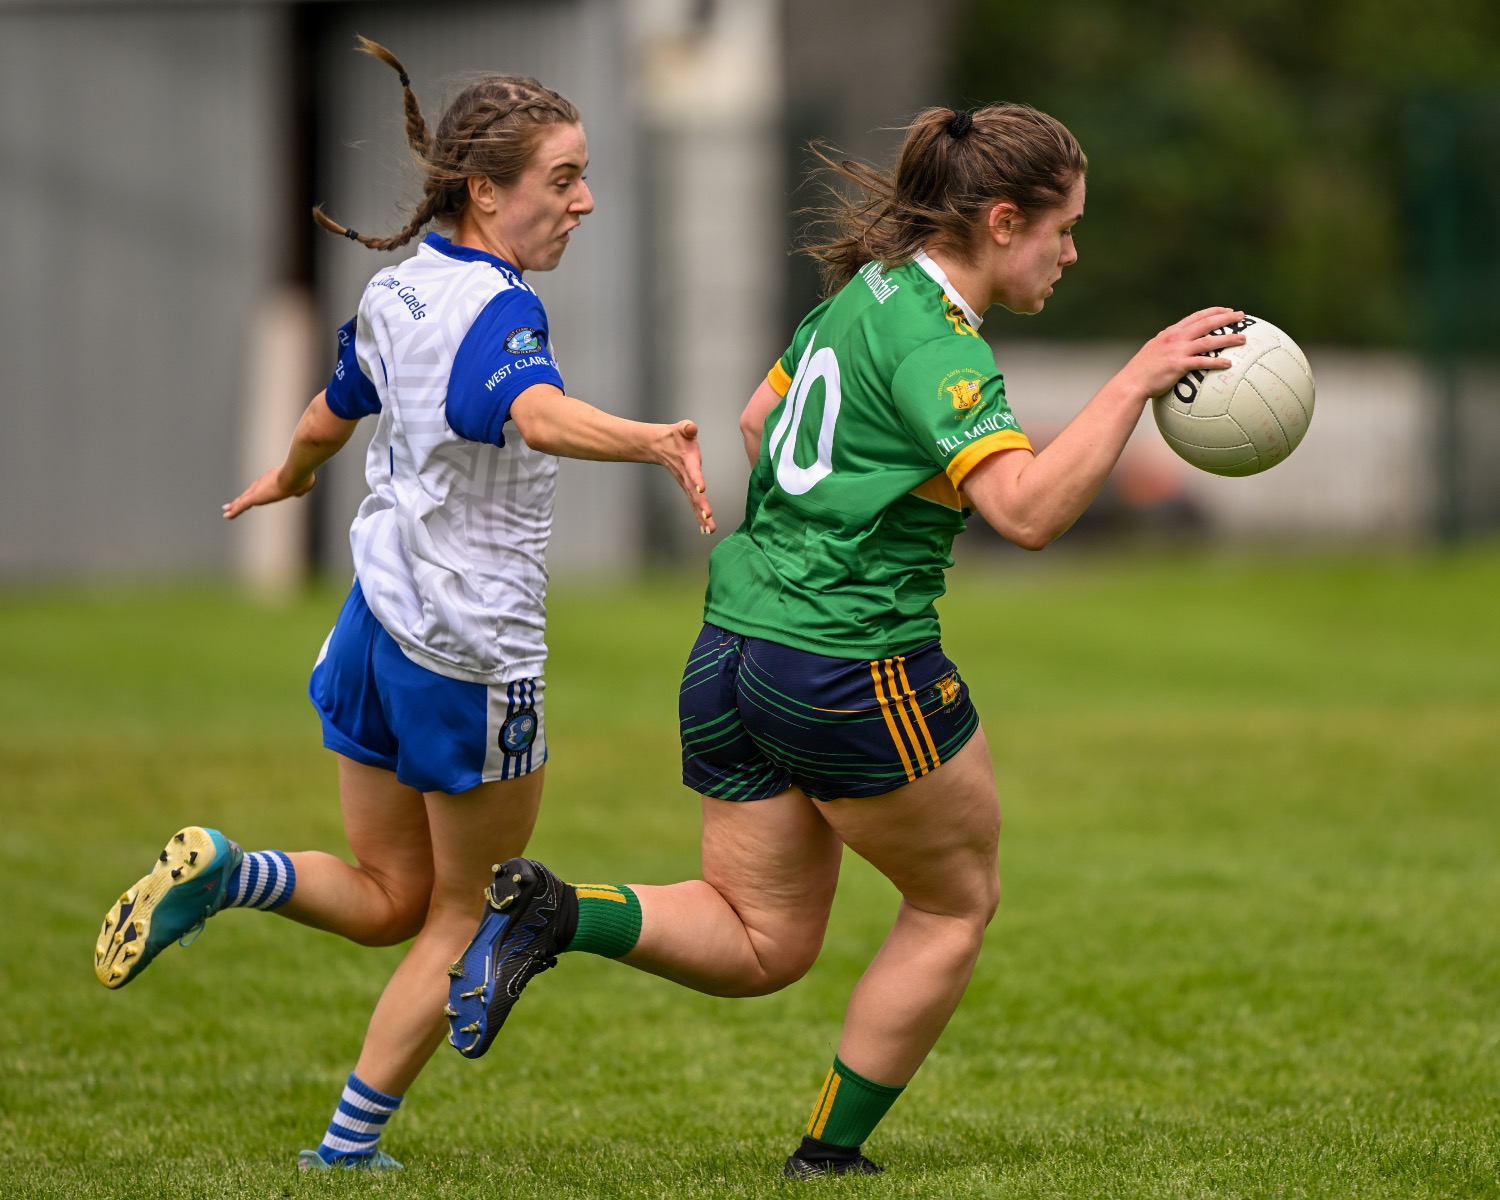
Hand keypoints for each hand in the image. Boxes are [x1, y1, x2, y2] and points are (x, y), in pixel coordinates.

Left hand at [222, 466, 315, 519]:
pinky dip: (234, 510)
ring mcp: (258, 490)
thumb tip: (299, 493)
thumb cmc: (302, 476)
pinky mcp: (255, 497)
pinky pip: (242, 505)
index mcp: (273, 479)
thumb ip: (300, 488)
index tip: (248, 497)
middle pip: (249, 493)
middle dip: (241, 499)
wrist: (295, 473)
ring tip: (226, 511)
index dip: (253, 493)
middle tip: (232, 503)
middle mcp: (263, 482)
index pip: (260, 488)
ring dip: (234, 506)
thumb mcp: (304, 484)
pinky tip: (227, 515)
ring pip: (243, 500)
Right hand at [656, 420, 715, 534]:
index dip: (697, 479)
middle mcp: (686, 476)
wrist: (659, 446)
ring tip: (710, 529)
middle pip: (693, 492)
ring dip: (701, 516)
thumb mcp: (681, 428)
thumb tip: (690, 427)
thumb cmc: (675, 436)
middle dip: (701, 505)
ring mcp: (686, 484)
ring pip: (694, 503)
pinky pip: (693, 505)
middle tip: (708, 516)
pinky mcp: (687, 489)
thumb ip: (687, 428)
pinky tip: (705, 529)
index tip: (701, 489)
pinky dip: (699, 517)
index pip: (692, 471)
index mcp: (687, 461)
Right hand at [1121, 307, 1247, 399]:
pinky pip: (1202, 362)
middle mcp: (1176, 338)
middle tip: (1242, 316)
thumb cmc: (1142, 371)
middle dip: (1226, 318)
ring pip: (1208, 341)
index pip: (1196, 316)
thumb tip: (1181, 347)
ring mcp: (1177, 351)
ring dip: (1228, 338)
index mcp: (1171, 332)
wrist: (1131, 382)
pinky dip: (1216, 362)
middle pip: (1206, 323)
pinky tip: (1229, 364)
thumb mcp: (1154, 350)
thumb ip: (1168, 345)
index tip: (1228, 310)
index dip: (1214, 311)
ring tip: (1243, 339)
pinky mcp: (1178, 365)